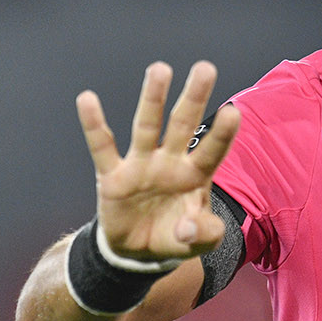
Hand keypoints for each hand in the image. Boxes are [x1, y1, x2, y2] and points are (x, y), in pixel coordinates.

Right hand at [76, 61, 240, 262]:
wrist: (139, 251)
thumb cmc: (175, 236)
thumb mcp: (197, 241)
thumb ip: (203, 235)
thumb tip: (188, 228)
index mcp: (195, 176)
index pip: (211, 151)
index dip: (222, 134)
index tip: (233, 111)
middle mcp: (169, 163)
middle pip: (183, 126)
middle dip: (194, 98)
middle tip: (205, 68)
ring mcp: (141, 166)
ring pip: (147, 126)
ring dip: (153, 99)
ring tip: (160, 70)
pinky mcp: (113, 176)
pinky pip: (102, 147)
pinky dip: (93, 125)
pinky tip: (87, 99)